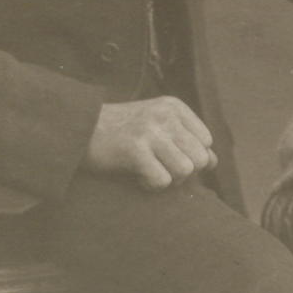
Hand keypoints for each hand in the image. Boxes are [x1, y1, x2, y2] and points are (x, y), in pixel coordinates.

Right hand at [85, 97, 217, 188]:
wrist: (77, 129)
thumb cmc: (120, 132)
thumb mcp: (157, 127)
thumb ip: (187, 141)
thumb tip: (214, 162)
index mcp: (173, 106)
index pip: (206, 142)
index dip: (189, 156)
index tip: (165, 156)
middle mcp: (165, 115)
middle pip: (200, 159)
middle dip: (181, 171)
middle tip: (157, 167)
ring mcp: (150, 131)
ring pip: (186, 170)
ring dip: (168, 178)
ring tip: (147, 170)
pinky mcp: (135, 149)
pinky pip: (163, 180)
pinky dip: (151, 185)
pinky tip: (136, 175)